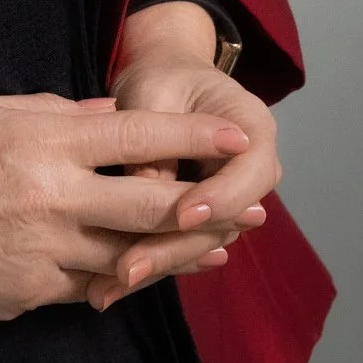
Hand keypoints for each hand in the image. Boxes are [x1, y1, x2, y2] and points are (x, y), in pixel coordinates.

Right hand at [0, 90, 252, 322]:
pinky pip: (92, 285)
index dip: (191, 135)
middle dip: (209, 203)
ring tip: (219, 246)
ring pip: (133, 255)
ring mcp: (46, 252)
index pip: (135, 135)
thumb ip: (48, 113)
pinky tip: (146, 272)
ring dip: (180, 252)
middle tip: (252, 203)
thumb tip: (103, 114)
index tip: (234, 133)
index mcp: (41, 142)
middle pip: (153, 205)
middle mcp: (54, 197)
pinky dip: (123, 277)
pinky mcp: (33, 293)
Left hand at [87, 1, 280, 310]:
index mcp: (254, 131)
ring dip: (158, 264)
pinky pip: (180, 241)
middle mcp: (252, 174)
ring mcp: (230, 201)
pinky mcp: (202, 219)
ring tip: (111, 286)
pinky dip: (147, 259)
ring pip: (200, 242)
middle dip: (176, 247)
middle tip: (128, 270)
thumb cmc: (162, 76)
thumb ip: (154, 141)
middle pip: (224, 223)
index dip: (218, 198)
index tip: (182, 214)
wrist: (167, 77)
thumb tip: (140, 191)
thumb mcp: (155, 94)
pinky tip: (108, 284)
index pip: (248, 176)